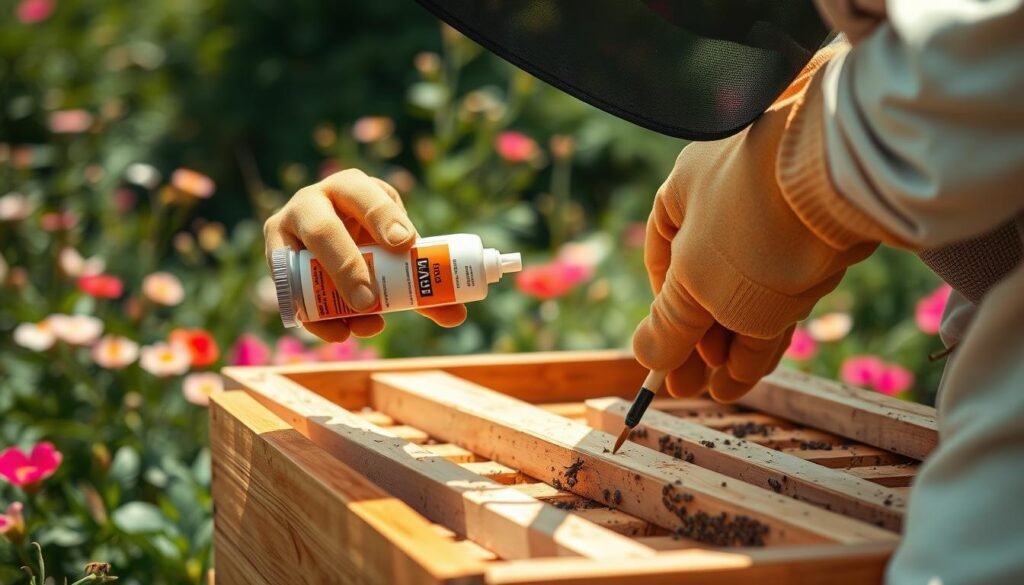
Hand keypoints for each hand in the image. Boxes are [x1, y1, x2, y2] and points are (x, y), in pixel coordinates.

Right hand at [263, 169, 466, 341]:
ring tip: (366, 324)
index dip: (382, 217)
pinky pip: (289, 293)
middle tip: (372, 300)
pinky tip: (341, 333)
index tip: (406, 243)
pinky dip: (315, 318)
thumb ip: (422, 276)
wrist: (327, 238)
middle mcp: (312, 201)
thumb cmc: (370, 237)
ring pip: (299, 262)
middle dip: (348, 267)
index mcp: (350, 187)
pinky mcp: (276, 260)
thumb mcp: (394, 247)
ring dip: (330, 298)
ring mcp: (287, 229)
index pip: (363, 194)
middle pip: (323, 231)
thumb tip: (457, 313)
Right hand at [632, 47, 876, 401]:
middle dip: (696, 341)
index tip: (661, 353)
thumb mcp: (692, 285)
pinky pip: (779, 302)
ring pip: (745, 296)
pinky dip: (760, 342)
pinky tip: (743, 379)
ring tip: (715, 392)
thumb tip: (644, 354)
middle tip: (685, 387)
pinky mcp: (816, 249)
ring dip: (728, 348)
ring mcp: (776, 228)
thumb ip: (667, 326)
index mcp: (685, 194)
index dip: (662, 312)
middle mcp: (729, 204)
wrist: (841, 185)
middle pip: (706, 284)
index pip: (663, 259)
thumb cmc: (744, 225)